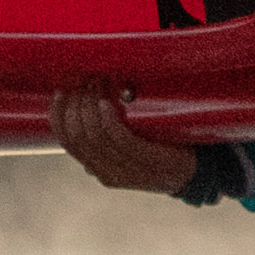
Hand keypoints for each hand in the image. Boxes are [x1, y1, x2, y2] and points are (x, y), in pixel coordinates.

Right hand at [52, 77, 200, 196]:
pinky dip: (108, 118)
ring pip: (94, 136)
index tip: (60, 90)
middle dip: (75, 104)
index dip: (58, 114)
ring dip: (90, 105)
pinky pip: (119, 138)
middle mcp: (107, 174)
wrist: (196, 174)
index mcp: (98, 170)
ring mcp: (127, 170)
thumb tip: (83, 118)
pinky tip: (106, 102)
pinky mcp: (147, 161)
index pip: (67, 142)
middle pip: (78, 136)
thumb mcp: (130, 151)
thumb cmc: (160, 153)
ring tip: (95, 84)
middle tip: (83, 80)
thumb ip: (107, 141)